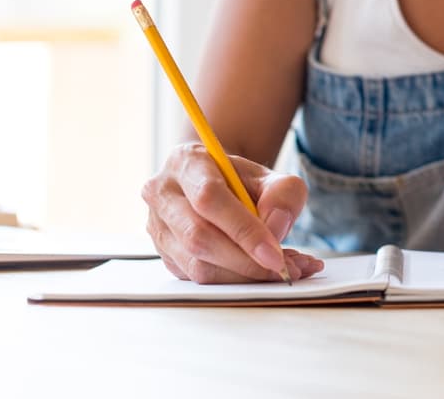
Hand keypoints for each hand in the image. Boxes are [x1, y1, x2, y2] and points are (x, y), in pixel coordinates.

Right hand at [142, 143, 323, 283]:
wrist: (214, 183)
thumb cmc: (239, 180)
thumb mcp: (269, 175)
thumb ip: (282, 194)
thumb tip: (276, 229)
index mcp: (187, 162)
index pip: (209, 198)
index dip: (243, 230)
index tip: (275, 255)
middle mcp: (163, 194)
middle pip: (198, 236)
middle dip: (245, 260)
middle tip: (285, 268)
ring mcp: (158, 228)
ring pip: (196, 264)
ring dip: (244, 275)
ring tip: (283, 269)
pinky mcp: (165, 255)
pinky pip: (198, 278)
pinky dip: (236, 281)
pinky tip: (264, 272)